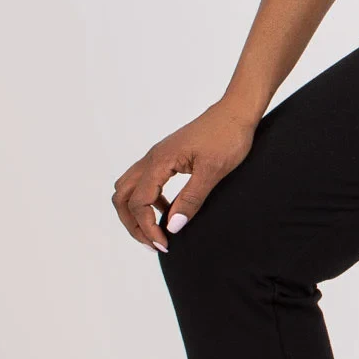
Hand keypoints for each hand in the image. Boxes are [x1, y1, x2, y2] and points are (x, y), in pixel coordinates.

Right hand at [111, 100, 259, 253]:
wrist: (235, 112)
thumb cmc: (227, 137)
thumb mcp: (213, 172)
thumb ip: (191, 199)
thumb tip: (172, 226)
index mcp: (159, 162)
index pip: (139, 202)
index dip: (147, 228)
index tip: (165, 245)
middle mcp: (151, 158)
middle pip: (123, 197)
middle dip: (133, 224)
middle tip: (154, 243)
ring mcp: (156, 157)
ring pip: (129, 188)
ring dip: (136, 212)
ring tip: (157, 231)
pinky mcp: (165, 157)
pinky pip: (144, 182)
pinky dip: (148, 201)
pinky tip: (167, 211)